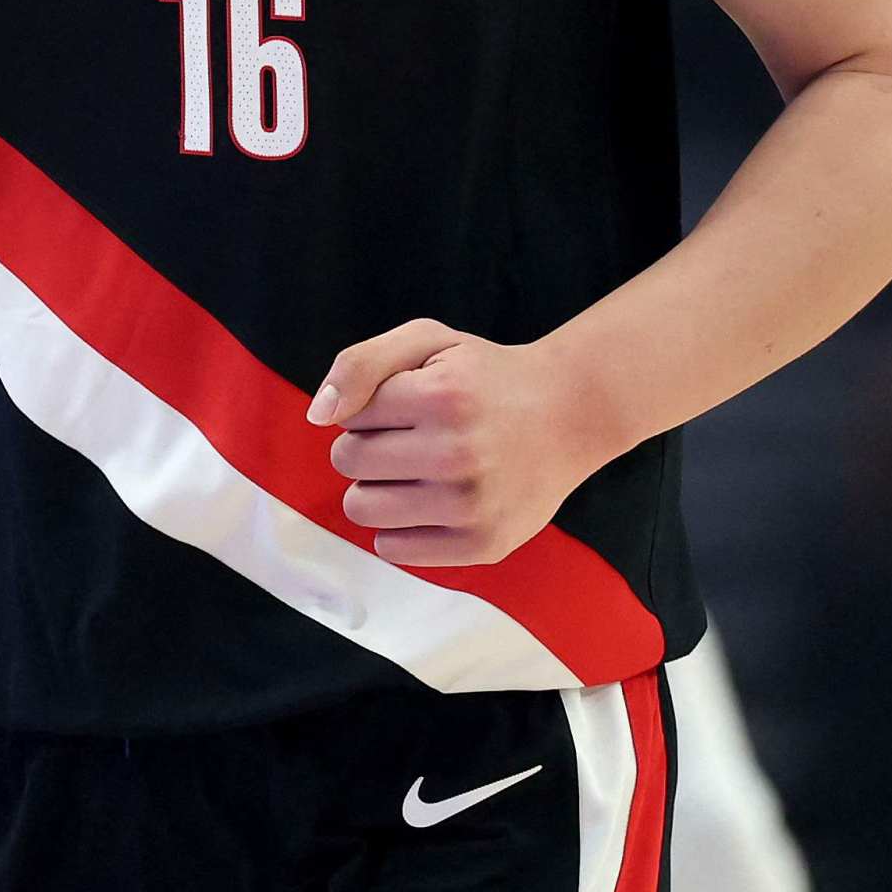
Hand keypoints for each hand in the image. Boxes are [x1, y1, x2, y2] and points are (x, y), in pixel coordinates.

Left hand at [307, 320, 626, 565]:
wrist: (571, 414)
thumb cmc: (486, 378)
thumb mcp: (427, 342)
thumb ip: (360, 364)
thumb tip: (319, 416)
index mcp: (442, 397)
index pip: (349, 416)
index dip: (372, 408)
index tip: (409, 405)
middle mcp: (458, 453)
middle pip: (348, 462)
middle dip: (368, 447)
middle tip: (412, 439)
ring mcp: (472, 504)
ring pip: (361, 507)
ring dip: (378, 489)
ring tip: (418, 471)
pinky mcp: (483, 544)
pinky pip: (394, 549)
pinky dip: (399, 529)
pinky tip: (430, 504)